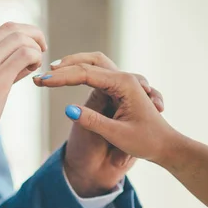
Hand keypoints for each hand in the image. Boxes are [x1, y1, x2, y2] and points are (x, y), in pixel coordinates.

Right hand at [34, 53, 164, 196]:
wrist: (167, 146)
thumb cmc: (146, 141)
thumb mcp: (117, 134)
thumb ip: (92, 120)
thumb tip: (68, 109)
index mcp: (124, 84)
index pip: (85, 74)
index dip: (60, 78)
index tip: (41, 82)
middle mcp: (124, 77)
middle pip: (88, 62)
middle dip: (63, 68)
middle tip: (41, 77)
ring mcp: (123, 81)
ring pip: (94, 63)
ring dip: (73, 65)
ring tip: (52, 71)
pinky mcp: (121, 88)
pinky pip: (98, 72)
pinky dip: (81, 72)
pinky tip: (68, 76)